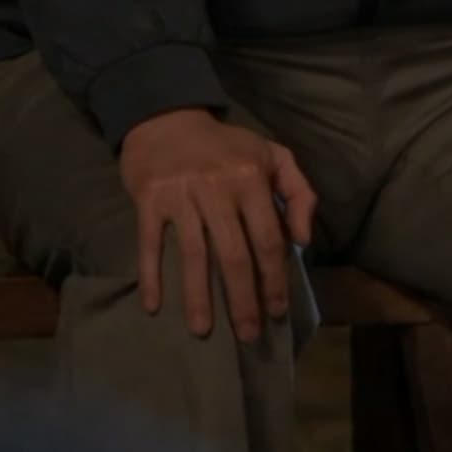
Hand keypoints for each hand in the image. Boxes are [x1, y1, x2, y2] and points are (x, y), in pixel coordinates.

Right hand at [117, 108, 316, 342]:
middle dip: (243, 300)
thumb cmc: (224, 145)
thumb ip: (299, 192)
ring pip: (194, 255)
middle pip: (234, 255)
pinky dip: (151, 276)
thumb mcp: (272, 155)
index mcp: (252, 178)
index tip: (277, 310)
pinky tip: (153, 306)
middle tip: (249, 334)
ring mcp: (181, 195)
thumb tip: (303, 240)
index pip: (268, 238)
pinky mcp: (149, 199)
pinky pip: (150, 244)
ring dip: (198, 297)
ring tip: (202, 332)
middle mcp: (218, 188)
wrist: (166, 116)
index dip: (275, 278)